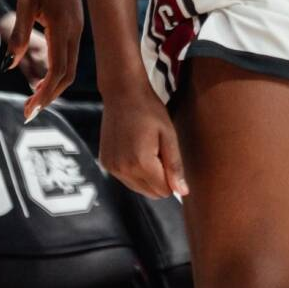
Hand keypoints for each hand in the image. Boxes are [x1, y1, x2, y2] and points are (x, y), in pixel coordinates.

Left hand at [10, 0, 82, 119]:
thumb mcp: (25, 2)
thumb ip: (20, 34)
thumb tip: (11, 63)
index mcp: (62, 29)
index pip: (57, 71)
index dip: (44, 93)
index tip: (29, 109)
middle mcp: (74, 33)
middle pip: (68, 75)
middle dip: (49, 96)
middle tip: (29, 111)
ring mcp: (77, 29)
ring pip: (71, 67)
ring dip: (54, 85)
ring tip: (35, 97)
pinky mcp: (76, 25)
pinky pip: (70, 56)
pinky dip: (58, 72)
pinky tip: (44, 75)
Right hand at [98, 83, 187, 199]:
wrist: (123, 94)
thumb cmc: (149, 110)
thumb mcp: (169, 135)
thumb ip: (175, 166)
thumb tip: (182, 192)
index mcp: (141, 163)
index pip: (164, 190)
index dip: (172, 178)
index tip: (171, 158)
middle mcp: (123, 170)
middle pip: (151, 193)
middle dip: (160, 179)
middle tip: (160, 152)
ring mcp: (112, 168)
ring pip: (138, 188)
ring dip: (147, 176)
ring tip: (148, 149)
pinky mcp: (106, 163)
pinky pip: (126, 179)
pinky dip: (134, 171)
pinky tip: (136, 149)